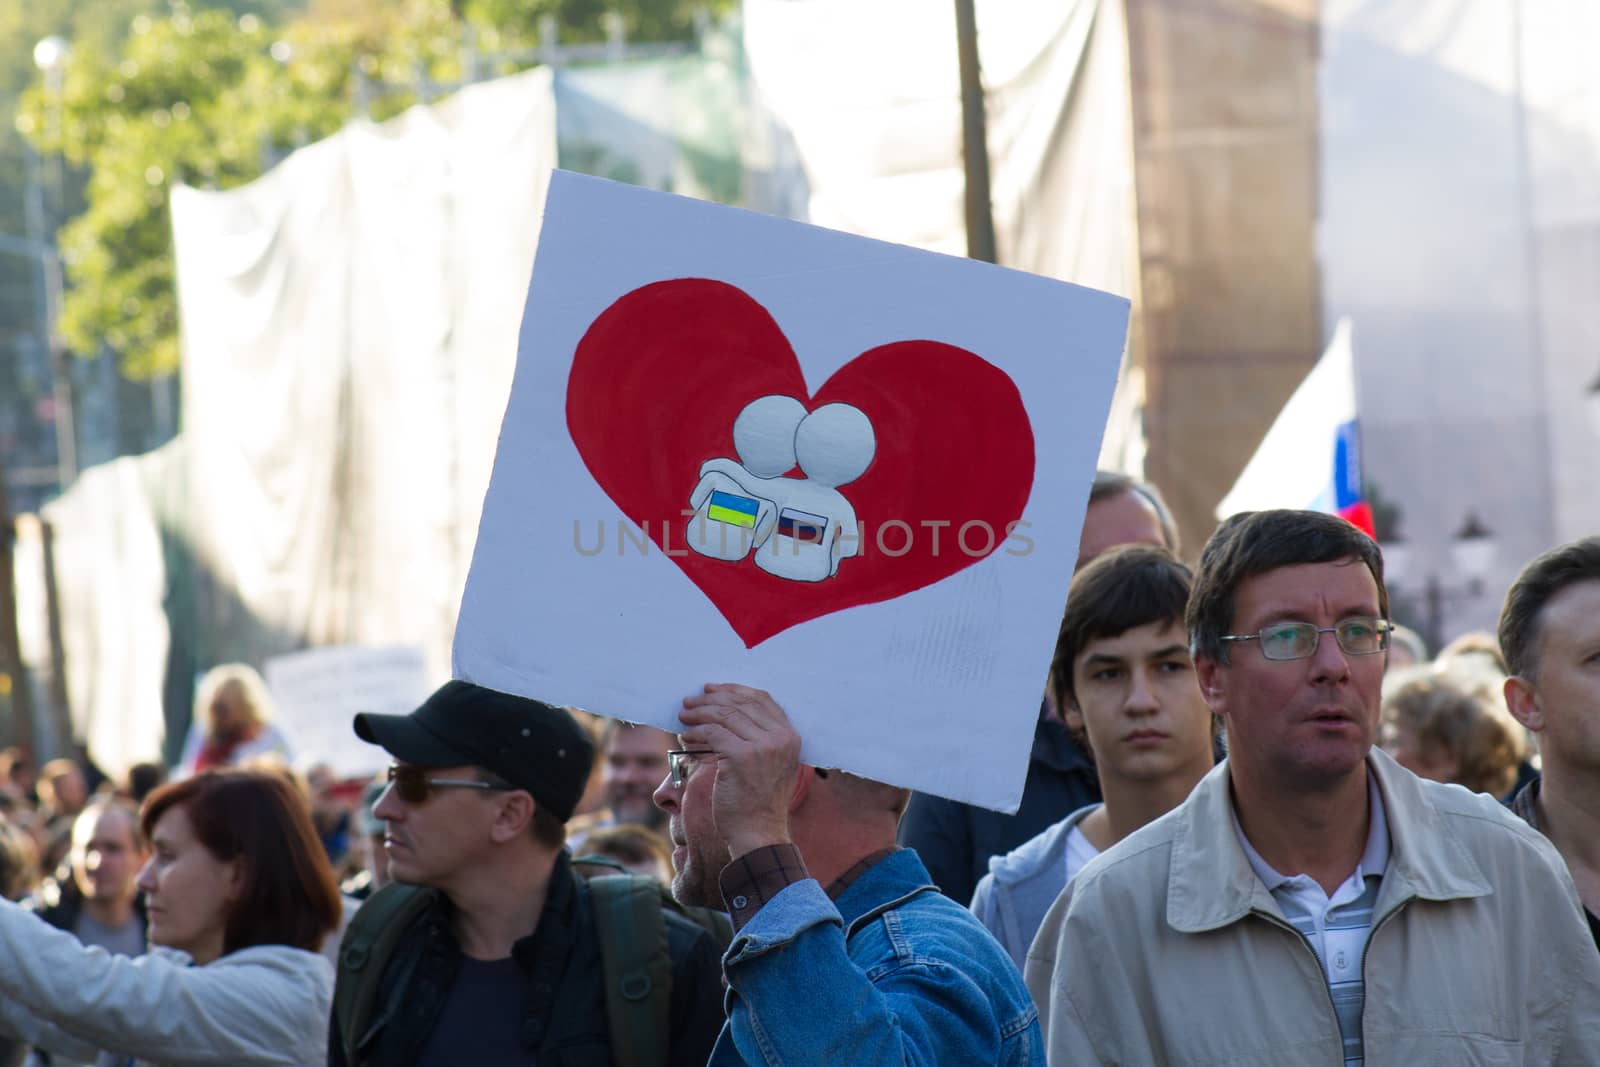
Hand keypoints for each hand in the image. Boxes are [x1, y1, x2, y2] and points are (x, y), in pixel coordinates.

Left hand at [679, 684, 801, 856]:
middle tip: (690, 702)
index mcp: (790, 735)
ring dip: (699, 713)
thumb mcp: (769, 764)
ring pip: (723, 715)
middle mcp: (781, 737)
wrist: (758, 833)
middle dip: (711, 699)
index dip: (733, 690)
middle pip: (740, 704)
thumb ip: (758, 738)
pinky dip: (695, 732)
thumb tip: (723, 712)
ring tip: (683, 717)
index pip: (761, 699)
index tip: (711, 690)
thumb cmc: (757, 802)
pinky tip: (685, 737)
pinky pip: (712, 733)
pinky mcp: (741, 756)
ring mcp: (763, 746)